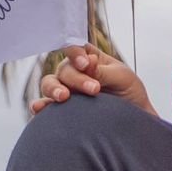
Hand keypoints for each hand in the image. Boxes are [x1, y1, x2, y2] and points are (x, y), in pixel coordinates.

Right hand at [30, 42, 153, 115]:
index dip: (75, 54)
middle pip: (64, 70)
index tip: (85, 64)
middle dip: (76, 79)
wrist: (132, 121)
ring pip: (50, 84)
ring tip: (63, 97)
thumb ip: (102, 71)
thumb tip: (87, 61)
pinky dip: (40, 106)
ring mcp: (66, 91)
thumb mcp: (122, 78)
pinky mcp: (61, 110)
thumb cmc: (129, 93)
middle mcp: (73, 73)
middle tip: (94, 90)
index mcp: (88, 59)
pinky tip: (39, 109)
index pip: (74, 49)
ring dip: (54, 89)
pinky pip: (46, 107)